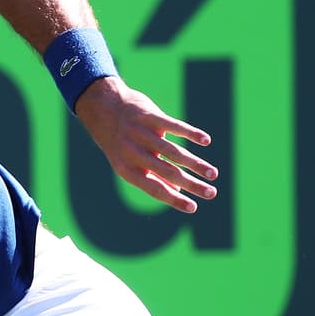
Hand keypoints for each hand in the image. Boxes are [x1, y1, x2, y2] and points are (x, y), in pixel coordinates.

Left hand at [74, 76, 217, 212]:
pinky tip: (206, 141)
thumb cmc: (120, 141)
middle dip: (192, 184)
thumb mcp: (127, 162)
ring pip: (173, 152)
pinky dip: (190, 133)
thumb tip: (177, 193)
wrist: (102, 107)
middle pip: (168, 172)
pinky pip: (174, 125)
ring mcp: (141, 133)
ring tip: (212, 173)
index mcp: (126, 168)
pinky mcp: (149, 115)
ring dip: (196, 164)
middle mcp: (132, 152)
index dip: (174, 199)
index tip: (194, 208)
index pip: (154, 188)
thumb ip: (150, 176)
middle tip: (212, 193)